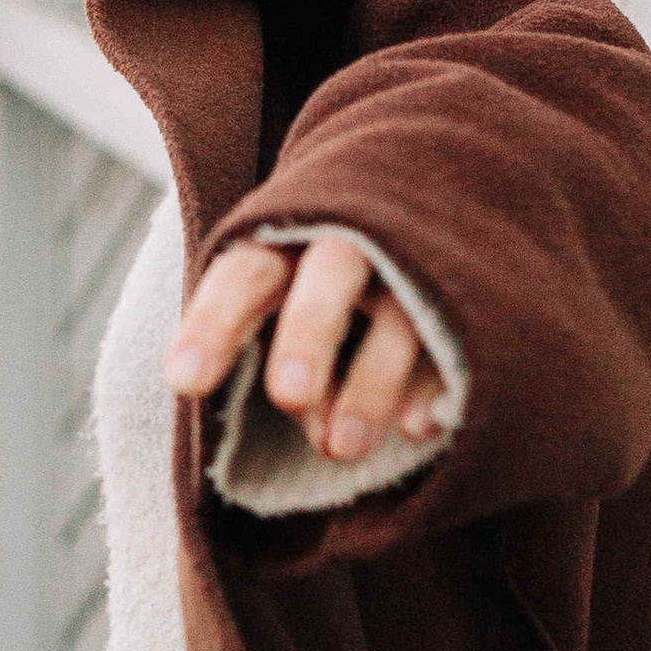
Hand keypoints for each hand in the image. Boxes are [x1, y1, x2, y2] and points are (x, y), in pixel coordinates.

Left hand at [168, 236, 446, 466]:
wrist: (426, 200)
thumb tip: (313, 430)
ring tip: (342, 450)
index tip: (183, 382)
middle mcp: (353, 244)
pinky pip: (457, 339)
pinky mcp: (466, 298)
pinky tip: (418, 430)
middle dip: (307, 333)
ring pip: (400, 315)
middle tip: (288, 397)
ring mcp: (416, 267)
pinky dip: (436, 385)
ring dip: (371, 384)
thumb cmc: (315, 280)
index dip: (213, 324)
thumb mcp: (282, 296)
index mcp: (286, 240)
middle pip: (330, 274)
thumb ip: (280, 359)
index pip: (243, 275)